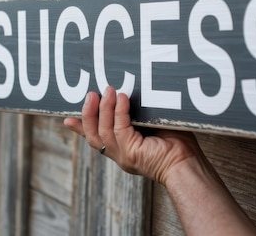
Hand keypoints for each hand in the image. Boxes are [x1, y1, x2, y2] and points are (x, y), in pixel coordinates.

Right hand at [63, 86, 203, 185]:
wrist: (187, 164)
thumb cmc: (177, 144)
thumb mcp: (150, 125)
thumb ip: (135, 115)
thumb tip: (127, 93)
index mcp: (122, 150)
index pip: (95, 138)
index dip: (80, 128)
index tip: (67, 119)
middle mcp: (119, 155)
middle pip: (92, 135)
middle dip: (88, 113)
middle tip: (91, 94)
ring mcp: (124, 156)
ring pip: (102, 131)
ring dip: (103, 109)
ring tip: (108, 91)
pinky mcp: (132, 153)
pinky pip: (119, 129)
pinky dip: (119, 112)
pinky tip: (122, 99)